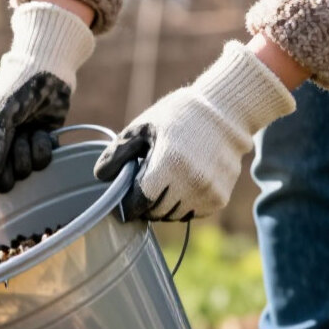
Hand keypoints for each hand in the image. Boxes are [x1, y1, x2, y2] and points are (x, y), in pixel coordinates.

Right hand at [0, 2, 93, 192]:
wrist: (49, 66)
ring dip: (31, 152)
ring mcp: (21, 143)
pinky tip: (44, 132)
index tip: (4, 172)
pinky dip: (45, 148)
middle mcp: (0, 143)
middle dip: (16, 162)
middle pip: (6, 175)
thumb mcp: (3, 111)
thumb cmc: (19, 84)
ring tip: (33, 131)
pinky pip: (43, 159)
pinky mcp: (41, 142)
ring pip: (26, 168)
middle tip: (21, 141)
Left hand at [94, 41, 295, 220]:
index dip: (128, 204)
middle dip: (145, 204)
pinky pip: (192, 214)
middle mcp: (190, 184)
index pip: (139, 203)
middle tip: (144, 186)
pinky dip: (183, 206)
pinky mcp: (220, 198)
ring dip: (163, 207)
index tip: (124, 200)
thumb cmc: (179, 116)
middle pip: (155, 212)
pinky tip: (182, 185)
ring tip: (163, 183)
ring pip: (173, 216)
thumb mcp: (143, 127)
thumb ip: (118, 152)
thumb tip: (101, 177)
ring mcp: (207, 193)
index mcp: (168, 165)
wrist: (226, 112)